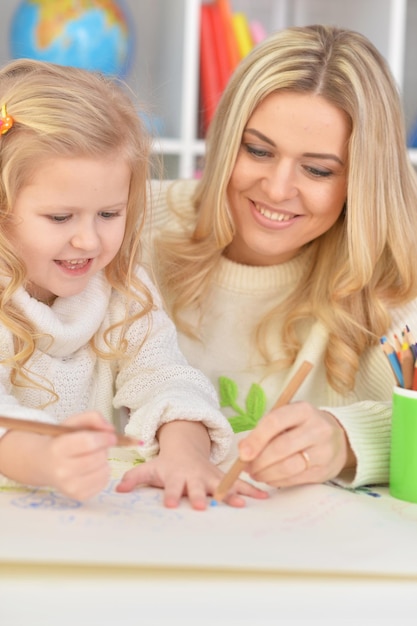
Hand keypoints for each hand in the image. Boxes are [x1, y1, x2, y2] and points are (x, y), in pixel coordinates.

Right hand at [0, 411, 116, 500]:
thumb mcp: (72, 423)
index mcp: (57, 448)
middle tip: (98, 446)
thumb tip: (110, 429)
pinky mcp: (78, 496)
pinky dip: (103, 473)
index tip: (111, 436)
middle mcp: (61, 470)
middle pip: (98, 458)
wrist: (43, 464)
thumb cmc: (61, 441)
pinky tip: (92, 469)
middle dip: (104, 449)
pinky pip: (104, 482)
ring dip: (104, 461)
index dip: (104, 438)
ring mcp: (69, 486)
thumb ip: (93, 417)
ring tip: (93, 457)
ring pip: (103, 471)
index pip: (88, 443)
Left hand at [116, 420, 267, 509]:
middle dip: (200, 496)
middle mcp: (195, 477)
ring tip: (240, 504)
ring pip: (221, 485)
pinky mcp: (223, 477)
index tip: (171, 504)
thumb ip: (135, 478)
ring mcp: (210, 476)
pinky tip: (264, 497)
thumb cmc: (168, 464)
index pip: (172, 487)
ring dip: (230, 494)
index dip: (171, 495)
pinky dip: (251, 489)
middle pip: (197, 488)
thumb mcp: (150, 468)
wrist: (187, 448)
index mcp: (176, 476)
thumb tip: (118, 488)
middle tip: (203, 505)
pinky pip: (238, 483)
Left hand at [237, 402, 355, 487]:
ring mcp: (323, 451)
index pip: (275, 422)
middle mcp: (317, 429)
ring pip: (288, 467)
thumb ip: (265, 430)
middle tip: (247, 467)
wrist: (339, 439)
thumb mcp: (288, 419)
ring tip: (256, 474)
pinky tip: (269, 478)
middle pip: (281, 447)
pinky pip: (295, 479)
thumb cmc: (304, 427)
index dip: (256, 439)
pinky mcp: (324, 471)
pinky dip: (277, 481)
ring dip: (266, 473)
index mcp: (303, 410)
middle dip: (259, 461)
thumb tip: (243, 449)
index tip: (242, 453)